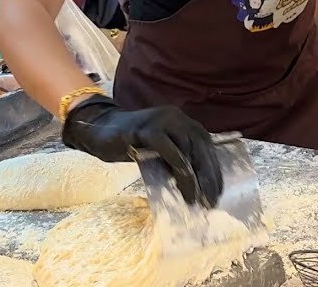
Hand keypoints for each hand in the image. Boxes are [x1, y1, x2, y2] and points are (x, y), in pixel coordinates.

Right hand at [62, 96, 221, 204]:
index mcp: (182, 121)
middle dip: (208, 175)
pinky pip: (169, 150)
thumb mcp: (159, 152)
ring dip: (194, 177)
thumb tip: (196, 186)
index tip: (218, 191)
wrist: (100, 131)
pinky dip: (179, 168)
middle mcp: (176, 117)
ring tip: (196, 199)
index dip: (213, 167)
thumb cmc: (132, 144)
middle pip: (200, 147)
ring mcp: (161, 121)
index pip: (205, 144)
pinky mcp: (146, 130)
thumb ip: (176, 160)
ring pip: (187, 149)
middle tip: (211, 199)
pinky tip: (183, 186)